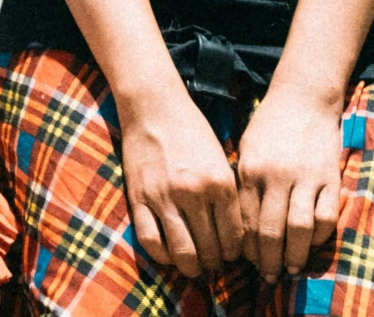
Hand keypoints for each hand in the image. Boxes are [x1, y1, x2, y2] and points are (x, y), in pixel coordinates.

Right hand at [118, 89, 243, 278]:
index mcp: (220, 183)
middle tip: (213, 265)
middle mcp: (194, 193)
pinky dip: (161, 256)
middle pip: (210, 249)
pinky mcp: (139, 197)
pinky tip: (168, 255)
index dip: (234, 254)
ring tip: (193, 267)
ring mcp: (164, 197)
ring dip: (191, 267)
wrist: (153, 106)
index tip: (230, 257)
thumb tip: (233, 235)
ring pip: (183, 252)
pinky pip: (150, 240)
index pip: (234, 237)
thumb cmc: (191, 130)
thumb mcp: (220, 161)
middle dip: (214, 264)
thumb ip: (227, 196)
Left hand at [234, 91, 346, 281]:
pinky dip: (319, 236)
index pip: (247, 220)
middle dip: (269, 259)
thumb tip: (240, 225)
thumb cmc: (268, 126)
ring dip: (295, 254)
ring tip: (290, 269)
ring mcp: (306, 177)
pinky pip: (326, 216)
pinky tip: (312, 245)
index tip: (248, 262)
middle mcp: (277, 176)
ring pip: (300, 228)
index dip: (247, 247)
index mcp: (250, 170)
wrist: (303, 98)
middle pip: (272, 230)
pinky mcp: (330, 177)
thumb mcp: (245, 150)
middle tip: (268, 276)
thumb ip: (243, 184)